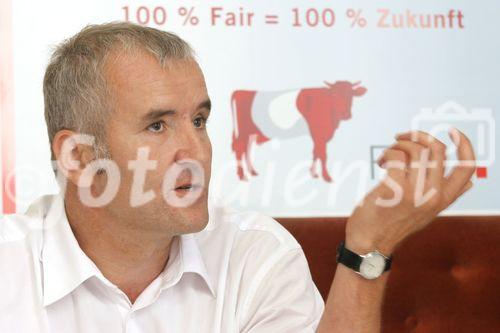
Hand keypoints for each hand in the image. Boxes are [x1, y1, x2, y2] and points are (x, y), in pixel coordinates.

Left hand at [345, 129, 475, 254]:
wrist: (370, 243)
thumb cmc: (393, 224)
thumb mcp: (427, 212)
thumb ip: (447, 196)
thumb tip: (470, 183)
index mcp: (444, 199)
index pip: (468, 169)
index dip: (465, 145)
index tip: (452, 131)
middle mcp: (434, 196)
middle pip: (438, 150)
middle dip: (417, 136)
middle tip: (400, 139)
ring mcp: (415, 193)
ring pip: (416, 150)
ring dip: (398, 144)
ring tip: (387, 156)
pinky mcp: (395, 190)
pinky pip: (397, 156)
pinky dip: (387, 153)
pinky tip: (381, 162)